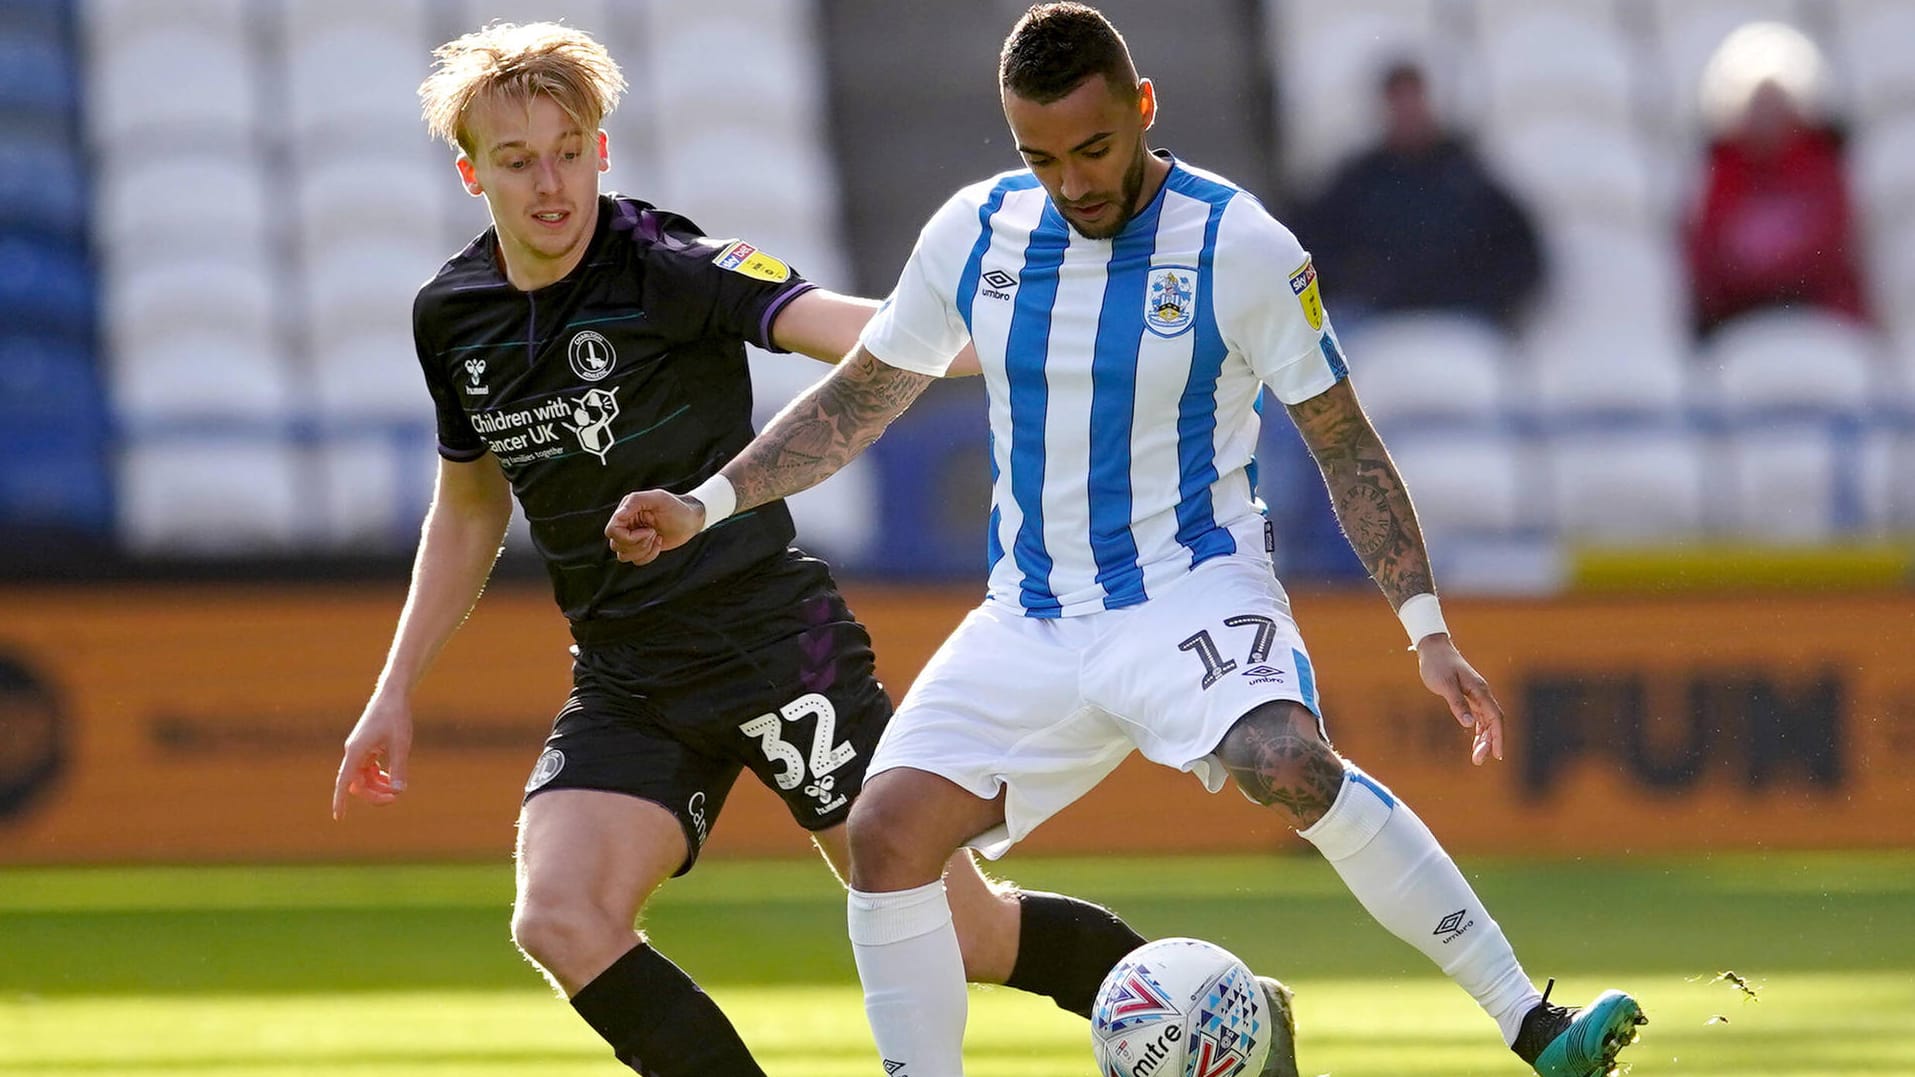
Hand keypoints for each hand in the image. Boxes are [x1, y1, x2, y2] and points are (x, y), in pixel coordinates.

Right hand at [331, 694, 412, 818]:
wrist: (392, 695)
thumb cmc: (396, 716)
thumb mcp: (400, 743)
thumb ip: (399, 768)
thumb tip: (398, 791)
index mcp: (356, 751)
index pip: (344, 781)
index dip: (340, 800)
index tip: (338, 817)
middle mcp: (353, 752)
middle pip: (357, 784)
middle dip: (374, 794)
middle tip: (395, 797)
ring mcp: (359, 750)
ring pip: (363, 778)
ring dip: (377, 786)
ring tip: (396, 788)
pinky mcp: (366, 748)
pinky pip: (368, 770)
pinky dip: (379, 777)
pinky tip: (391, 778)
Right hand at [605, 490, 702, 564]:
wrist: (691, 520)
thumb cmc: (676, 507)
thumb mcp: (658, 499)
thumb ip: (635, 501)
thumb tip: (618, 515)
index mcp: (626, 511)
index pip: (611, 530)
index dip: (627, 536)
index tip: (649, 530)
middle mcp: (626, 524)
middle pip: (615, 545)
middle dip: (638, 543)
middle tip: (654, 533)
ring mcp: (632, 537)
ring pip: (623, 556)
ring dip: (643, 550)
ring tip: (656, 537)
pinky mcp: (641, 548)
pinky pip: (636, 561)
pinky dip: (649, 555)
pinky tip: (659, 542)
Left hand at [1415, 635, 1504, 765]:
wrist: (1433, 649)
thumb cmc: (1437, 665)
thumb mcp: (1445, 685)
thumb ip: (1457, 704)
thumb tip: (1469, 724)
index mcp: (1480, 691)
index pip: (1495, 718)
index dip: (1498, 737)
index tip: (1497, 755)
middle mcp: (1482, 694)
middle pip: (1493, 722)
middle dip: (1489, 743)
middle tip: (1478, 761)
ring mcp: (1476, 695)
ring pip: (1487, 722)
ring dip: (1484, 739)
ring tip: (1477, 758)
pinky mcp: (1469, 697)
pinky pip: (1479, 717)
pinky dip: (1479, 731)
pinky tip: (1476, 743)